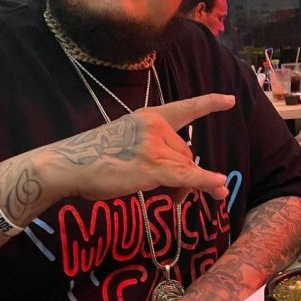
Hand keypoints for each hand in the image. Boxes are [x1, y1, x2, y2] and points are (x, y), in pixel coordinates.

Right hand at [42, 93, 235, 203]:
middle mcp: (154, 126)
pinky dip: (205, 183)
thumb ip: (155, 152)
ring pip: (186, 168)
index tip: (230, 100)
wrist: (70, 164)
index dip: (209, 103)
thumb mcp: (126, 143)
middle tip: (173, 197)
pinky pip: (186, 176)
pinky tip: (219, 188)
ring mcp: (153, 145)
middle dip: (185, 175)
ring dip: (183, 188)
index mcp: (148, 116)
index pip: (185, 108)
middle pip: (186, 153)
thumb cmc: (94, 157)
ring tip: (168, 201)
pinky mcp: (152, 167)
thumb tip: (185, 176)